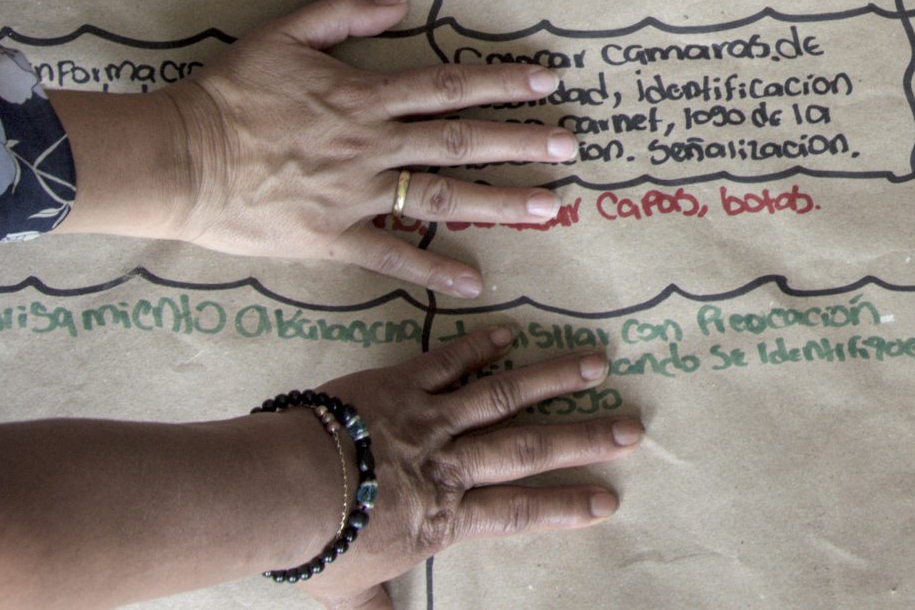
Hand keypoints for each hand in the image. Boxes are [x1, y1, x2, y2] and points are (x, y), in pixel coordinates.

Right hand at [79, 0, 576, 296]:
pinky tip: (475, 281)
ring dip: (501, 201)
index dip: (501, 80)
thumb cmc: (225, 94)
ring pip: (441, 197)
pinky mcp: (332, 237)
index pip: (447, 84)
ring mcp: (355, 194)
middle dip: (521, 141)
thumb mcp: (281, 34)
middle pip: (461, 141)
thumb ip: (341, 11)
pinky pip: (392, 257)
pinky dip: (434, 270)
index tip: (547, 78)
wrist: (176, 157)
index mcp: (363, 95)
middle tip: (570, 144)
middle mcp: (371, 145)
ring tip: (552, 206)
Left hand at [301, 328, 636, 608]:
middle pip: (528, 449)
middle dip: (584, 439)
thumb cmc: (316, 543)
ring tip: (597, 362)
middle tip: (632, 427)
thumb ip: (374, 609)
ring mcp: (430, 419)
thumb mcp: (348, 589)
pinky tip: (511, 332)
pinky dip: (480, 346)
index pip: (518, 512)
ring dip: (553, 378)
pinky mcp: (402, 385)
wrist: (282, 488)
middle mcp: (450, 464)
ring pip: (504, 395)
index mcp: (444, 517)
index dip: (565, 506)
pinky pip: (448, 362)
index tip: (610, 500)